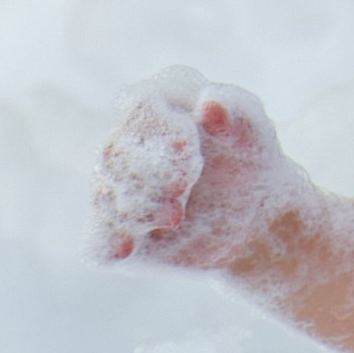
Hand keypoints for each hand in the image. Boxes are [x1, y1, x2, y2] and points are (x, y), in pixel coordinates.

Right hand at [92, 73, 301, 272]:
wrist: (256, 216)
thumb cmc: (250, 158)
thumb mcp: (252, 131)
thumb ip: (234, 112)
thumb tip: (209, 103)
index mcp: (155, 106)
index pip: (137, 106)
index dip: (157, 128)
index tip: (190, 148)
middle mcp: (126, 145)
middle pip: (114, 153)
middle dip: (148, 173)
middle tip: (183, 186)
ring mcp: (117, 190)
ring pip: (105, 196)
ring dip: (138, 208)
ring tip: (175, 216)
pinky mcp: (118, 233)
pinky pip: (98, 241)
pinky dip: (108, 242)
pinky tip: (127, 249)